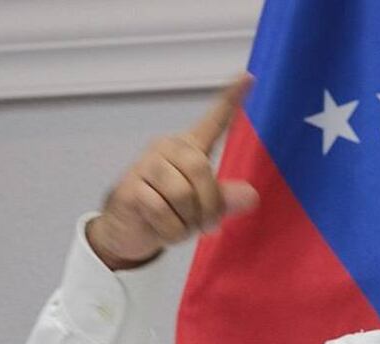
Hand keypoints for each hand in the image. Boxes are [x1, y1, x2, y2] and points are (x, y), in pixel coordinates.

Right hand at [87, 74, 258, 269]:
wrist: (128, 230)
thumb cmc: (170, 213)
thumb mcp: (203, 209)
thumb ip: (226, 200)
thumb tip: (251, 196)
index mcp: (190, 148)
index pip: (214, 121)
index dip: (231, 100)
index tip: (249, 77)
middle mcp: (167, 148)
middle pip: (201, 170)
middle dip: (210, 206)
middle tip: (207, 226)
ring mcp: (146, 165)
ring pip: (182, 195)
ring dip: (188, 222)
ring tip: (181, 226)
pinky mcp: (131, 187)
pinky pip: (162, 212)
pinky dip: (170, 230)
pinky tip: (162, 229)